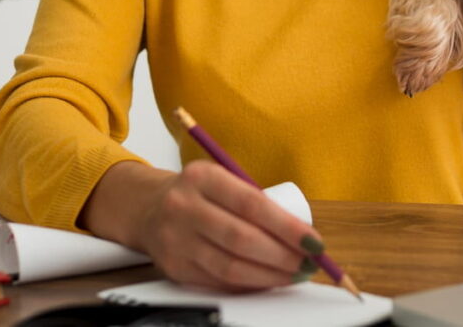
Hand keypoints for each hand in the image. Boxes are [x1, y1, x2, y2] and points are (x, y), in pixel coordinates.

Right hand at [81, 160, 321, 291]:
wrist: (149, 208)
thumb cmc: (201, 194)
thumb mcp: (222, 180)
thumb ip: (254, 199)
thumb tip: (302, 235)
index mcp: (202, 177)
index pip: (252, 204)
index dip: (287, 226)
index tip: (313, 242)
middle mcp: (184, 207)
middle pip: (242, 238)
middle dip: (283, 255)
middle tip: (308, 263)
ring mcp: (175, 240)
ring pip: (230, 266)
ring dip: (270, 276)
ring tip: (294, 275)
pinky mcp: (174, 268)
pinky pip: (218, 282)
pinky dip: (249, 284)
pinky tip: (268, 281)